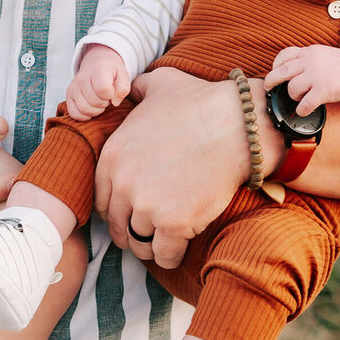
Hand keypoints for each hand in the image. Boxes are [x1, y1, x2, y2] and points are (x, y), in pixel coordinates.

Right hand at [65, 46, 130, 120]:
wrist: (97, 63)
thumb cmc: (111, 72)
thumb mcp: (123, 75)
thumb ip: (123, 88)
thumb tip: (115, 102)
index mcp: (97, 70)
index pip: (103, 89)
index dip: (112, 94)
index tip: (113, 91)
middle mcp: (82, 78)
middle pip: (95, 102)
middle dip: (105, 103)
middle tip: (107, 97)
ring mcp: (74, 87)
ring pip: (84, 109)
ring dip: (96, 110)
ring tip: (100, 101)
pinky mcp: (69, 95)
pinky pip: (74, 114)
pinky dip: (84, 116)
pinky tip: (91, 108)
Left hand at [93, 66, 277, 270]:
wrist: (238, 125)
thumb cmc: (202, 103)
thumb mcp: (160, 84)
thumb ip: (137, 89)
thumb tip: (129, 87)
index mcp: (113, 156)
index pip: (101, 199)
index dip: (117, 207)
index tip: (132, 210)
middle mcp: (124, 183)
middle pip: (117, 224)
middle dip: (131, 229)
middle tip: (150, 228)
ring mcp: (147, 206)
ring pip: (139, 243)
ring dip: (151, 244)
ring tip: (165, 238)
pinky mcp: (174, 225)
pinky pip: (164, 255)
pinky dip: (171, 255)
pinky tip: (181, 246)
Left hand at [266, 44, 339, 113]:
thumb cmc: (336, 65)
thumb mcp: (318, 53)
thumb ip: (303, 59)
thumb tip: (282, 71)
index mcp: (307, 52)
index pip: (284, 55)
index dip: (276, 65)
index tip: (274, 71)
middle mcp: (310, 62)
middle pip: (282, 71)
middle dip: (271, 81)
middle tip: (269, 87)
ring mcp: (316, 76)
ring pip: (292, 89)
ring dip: (293, 96)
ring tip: (300, 97)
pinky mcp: (323, 90)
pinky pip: (305, 103)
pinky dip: (301, 109)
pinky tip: (303, 110)